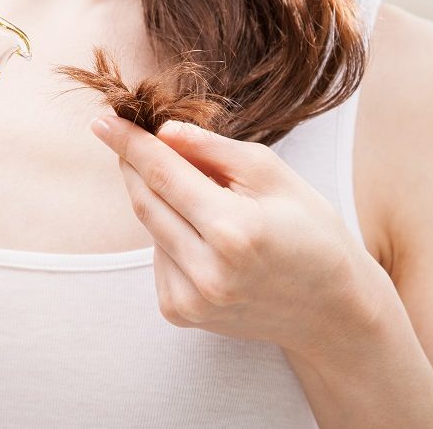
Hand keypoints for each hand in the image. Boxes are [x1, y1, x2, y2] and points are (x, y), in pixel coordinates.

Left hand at [91, 115, 392, 356]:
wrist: (330, 310)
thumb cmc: (312, 233)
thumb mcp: (275, 176)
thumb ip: (215, 151)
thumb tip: (163, 132)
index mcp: (235, 230)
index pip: (164, 174)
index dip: (129, 142)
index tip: (102, 119)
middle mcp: (207, 270)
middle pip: (146, 200)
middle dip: (133, 164)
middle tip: (129, 136)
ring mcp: (191, 299)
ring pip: (150, 228)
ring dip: (161, 201)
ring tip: (208, 201)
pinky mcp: (181, 313)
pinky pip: (159, 257)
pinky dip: (171, 235)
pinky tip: (207, 239)